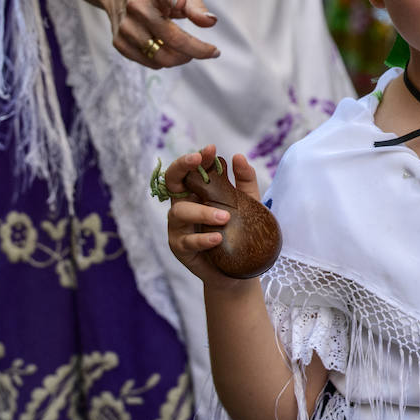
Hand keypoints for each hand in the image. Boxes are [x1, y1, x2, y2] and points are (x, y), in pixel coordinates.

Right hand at [104, 0, 220, 68]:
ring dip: (182, 59)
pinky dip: (166, 62)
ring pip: (161, 57)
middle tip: (210, 52)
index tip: (180, 2)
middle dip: (197, 50)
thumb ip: (196, 6)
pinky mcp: (119, 43)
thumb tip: (210, 22)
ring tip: (189, 52)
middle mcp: (137, 7)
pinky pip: (151, 63)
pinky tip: (170, 52)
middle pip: (172, 38)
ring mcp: (126, 27)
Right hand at [164, 145, 255, 290]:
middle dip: (181, 166)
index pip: (191, 168)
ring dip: (202, 211)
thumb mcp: (248, 202)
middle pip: (172, 180)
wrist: (239, 270)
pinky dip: (203, 238)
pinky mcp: (180, 248)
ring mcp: (179, 226)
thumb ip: (244, 180)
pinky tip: (218, 237)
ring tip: (225, 217)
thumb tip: (238, 156)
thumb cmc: (240, 231)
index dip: (197, 157)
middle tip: (197, 159)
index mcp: (196, 191)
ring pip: (180, 211)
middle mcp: (183, 204)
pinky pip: (187, 241)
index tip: (210, 150)